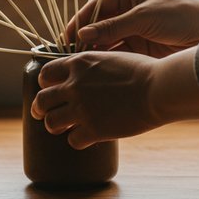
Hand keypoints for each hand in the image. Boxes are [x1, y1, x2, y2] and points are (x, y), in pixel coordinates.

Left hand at [31, 48, 198, 148]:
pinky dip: (78, 140)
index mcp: (80, 64)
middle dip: (39, 108)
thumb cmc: (145, 72)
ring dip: (54, 126)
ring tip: (61, 129)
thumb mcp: (114, 58)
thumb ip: (95, 67)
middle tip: (42, 113)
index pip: (46, 73)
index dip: (45, 83)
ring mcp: (82, 109)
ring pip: (51, 123)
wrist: (159, 88)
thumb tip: (90, 77)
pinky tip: (86, 138)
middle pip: (42, 100)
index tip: (49, 88)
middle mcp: (75, 86)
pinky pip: (73, 140)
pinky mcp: (93, 130)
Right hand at [65, 0, 198, 57]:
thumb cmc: (184, 15)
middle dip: (85, 41)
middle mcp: (129, 10)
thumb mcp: (145, 18)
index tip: (65, 39)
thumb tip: (83, 35)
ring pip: (107, 43)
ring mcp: (135, 30)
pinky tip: (97, 73)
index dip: (79, 22)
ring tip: (80, 69)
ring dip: (95, 54)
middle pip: (98, 26)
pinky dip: (108, 62)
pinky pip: (119, 54)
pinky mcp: (142, 48)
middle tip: (68, 59)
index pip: (95, 7)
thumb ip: (114, 27)